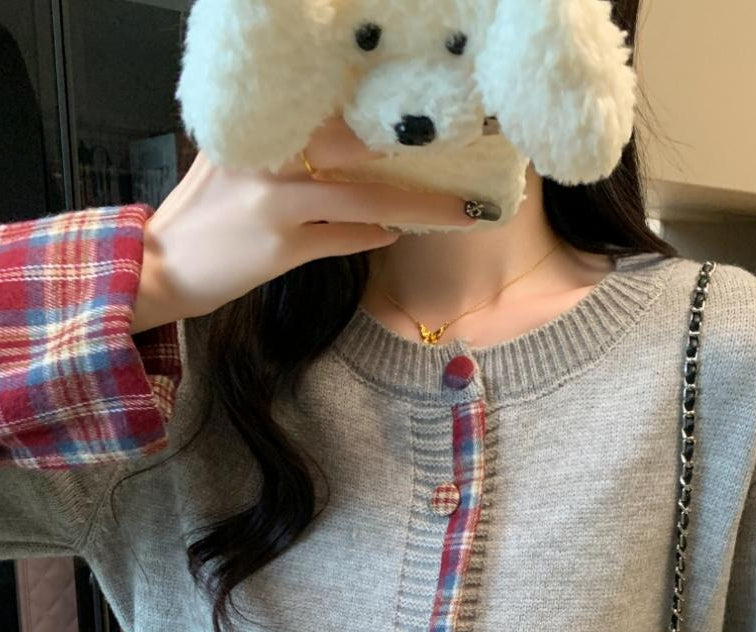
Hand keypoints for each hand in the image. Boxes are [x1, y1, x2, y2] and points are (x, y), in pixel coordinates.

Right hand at [132, 114, 481, 333]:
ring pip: (362, 196)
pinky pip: (342, 237)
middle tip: (460, 146)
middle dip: (410, 145)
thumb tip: (341, 146)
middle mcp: (265, 157)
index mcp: (253, 129)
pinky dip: (372, 234)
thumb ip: (276, 148)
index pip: (326, 105)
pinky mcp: (280, 247)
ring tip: (455, 207)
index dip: (377, 104)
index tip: (421, 103)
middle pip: (355, 144)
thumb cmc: (201, 218)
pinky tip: (396, 232)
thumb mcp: (230, 164)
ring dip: (416, 204)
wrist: (159, 267)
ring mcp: (274, 203)